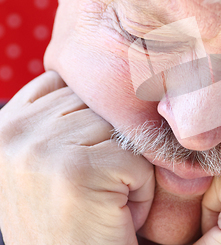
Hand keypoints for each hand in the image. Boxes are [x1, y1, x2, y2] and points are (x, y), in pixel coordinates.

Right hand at [0, 71, 154, 244]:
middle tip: (97, 189)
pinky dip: (141, 189)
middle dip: (113, 144)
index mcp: (6, 123)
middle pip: (100, 103)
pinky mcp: (78, 169)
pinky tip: (116, 214)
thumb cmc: (70, 218)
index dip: (95, 123)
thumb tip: (110, 68)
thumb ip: (62, 115)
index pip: (70, 85)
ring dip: (129, 166)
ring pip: (123, 128)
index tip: (91, 160)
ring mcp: (42, 147)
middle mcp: (15, 130)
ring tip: (105, 201)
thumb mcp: (51, 159)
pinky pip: (138, 158)